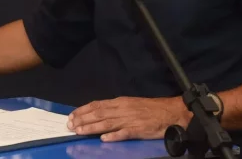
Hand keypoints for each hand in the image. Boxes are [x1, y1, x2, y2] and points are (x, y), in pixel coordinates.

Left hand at [67, 96, 190, 141]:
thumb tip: (100, 114)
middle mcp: (122, 109)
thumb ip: (116, 109)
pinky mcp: (138, 130)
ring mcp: (130, 120)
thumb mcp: (131, 104)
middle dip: (83, 119)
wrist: (170, 112)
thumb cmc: (151, 108)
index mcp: (120, 102)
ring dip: (91, 128)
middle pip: (98, 114)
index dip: (83, 110)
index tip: (72, 115)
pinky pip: (124, 133)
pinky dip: (113, 136)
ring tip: (79, 131)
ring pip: (106, 123)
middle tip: (70, 125)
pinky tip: (103, 139)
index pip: (97, 105)